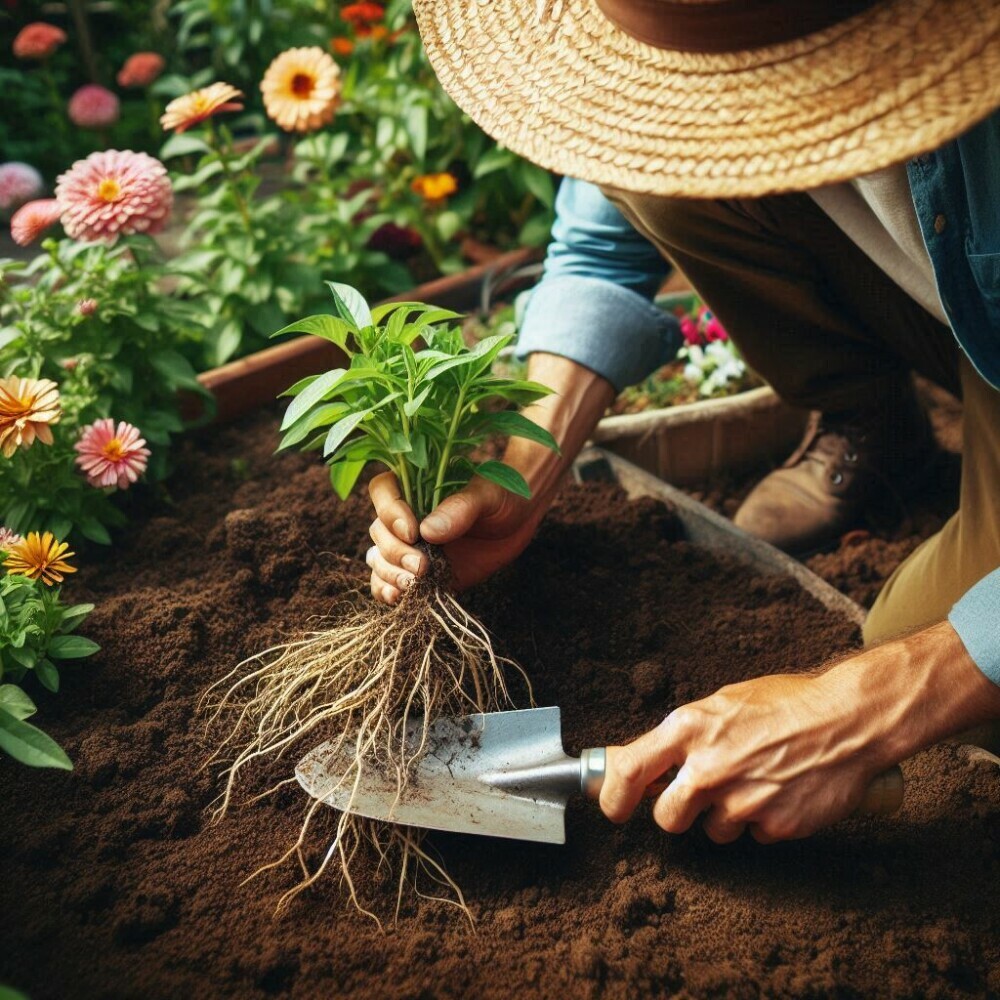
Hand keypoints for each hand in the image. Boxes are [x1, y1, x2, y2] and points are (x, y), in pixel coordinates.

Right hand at [366, 352, 615, 603]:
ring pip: (380, 559)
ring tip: (412, 584)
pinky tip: (399, 598)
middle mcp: (406, 516)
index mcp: (414, 487)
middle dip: (395, 553)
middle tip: (422, 566)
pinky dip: (387, 592)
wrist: (519, 517)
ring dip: (390, 575)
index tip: (413, 532)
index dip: (390, 512)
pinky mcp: (421, 573)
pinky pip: (390, 583)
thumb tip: (428, 532)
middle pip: (380, 533)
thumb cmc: (502, 495)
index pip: (383, 493)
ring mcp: (411, 546)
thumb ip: (459, 509)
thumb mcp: (487, 495)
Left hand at [601, 671, 883, 843]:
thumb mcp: (724, 703)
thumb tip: (651, 762)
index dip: (613, 796)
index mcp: (690, 728)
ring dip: (726, 816)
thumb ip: (687, 735)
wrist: (848, 719)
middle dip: (677, 813)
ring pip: (712, 831)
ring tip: (755, 781)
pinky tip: (782, 792)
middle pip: (666, 818)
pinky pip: (754, 835)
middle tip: (697, 797)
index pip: (629, 770)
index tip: (614, 808)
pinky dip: (764, 821)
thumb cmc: (787, 703)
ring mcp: (742, 801)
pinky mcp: (774, 826)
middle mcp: (709, 767)